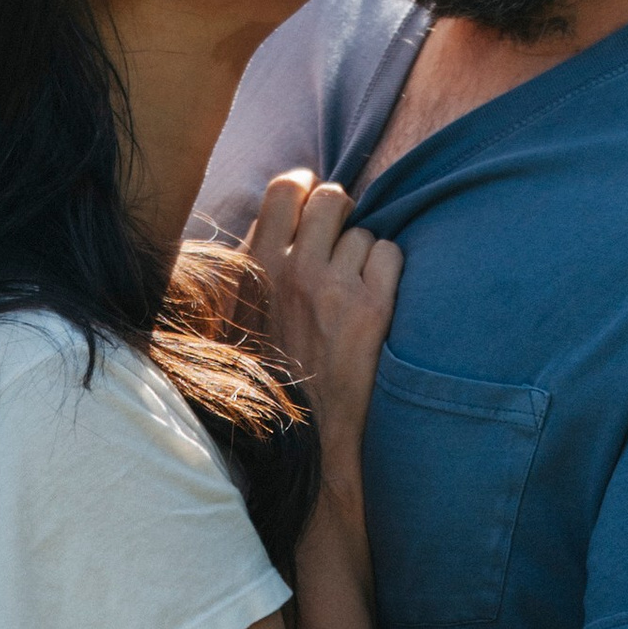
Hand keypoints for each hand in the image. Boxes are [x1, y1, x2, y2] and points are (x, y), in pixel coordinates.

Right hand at [251, 173, 400, 478]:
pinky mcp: (371, 310)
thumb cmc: (269, 380)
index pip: (283, 189)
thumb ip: (249, 270)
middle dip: (342, 210)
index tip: (312, 201)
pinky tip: (379, 300)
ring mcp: (333, 287)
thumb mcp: (236, 318)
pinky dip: (390, 272)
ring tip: (356, 290)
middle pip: (330, 197)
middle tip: (344, 235)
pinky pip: (391, 255)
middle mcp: (292, 270)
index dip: (305, 187)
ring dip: (364, 255)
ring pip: (364, 233)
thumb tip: (268, 227)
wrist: (304, 441)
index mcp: (254, 267)